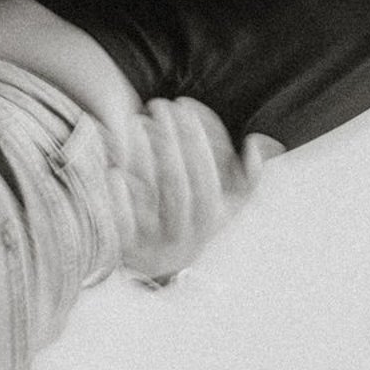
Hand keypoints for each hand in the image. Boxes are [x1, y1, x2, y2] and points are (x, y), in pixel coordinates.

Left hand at [108, 97, 277, 283]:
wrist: (158, 265)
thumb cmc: (192, 220)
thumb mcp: (224, 204)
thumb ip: (246, 175)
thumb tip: (254, 142)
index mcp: (212, 220)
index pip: (209, 176)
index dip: (198, 139)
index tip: (184, 104)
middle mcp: (188, 234)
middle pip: (180, 183)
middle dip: (171, 139)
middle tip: (159, 103)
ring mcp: (157, 242)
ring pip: (153, 197)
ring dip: (145, 157)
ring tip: (136, 120)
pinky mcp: (129, 249)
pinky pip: (126, 224)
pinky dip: (121, 199)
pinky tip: (114, 170)